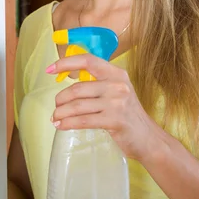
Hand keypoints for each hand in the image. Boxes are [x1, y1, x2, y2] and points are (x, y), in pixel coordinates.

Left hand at [46, 53, 164, 161]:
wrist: (148, 138)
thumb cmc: (128, 114)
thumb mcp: (117, 91)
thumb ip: (98, 83)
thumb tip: (69, 82)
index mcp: (116, 73)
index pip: (88, 60)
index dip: (66, 63)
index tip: (50, 69)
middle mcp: (117, 84)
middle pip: (78, 88)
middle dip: (61, 99)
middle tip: (56, 107)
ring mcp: (117, 102)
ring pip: (78, 105)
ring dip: (61, 113)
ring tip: (55, 118)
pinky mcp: (114, 120)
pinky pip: (83, 120)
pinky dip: (68, 123)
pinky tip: (61, 126)